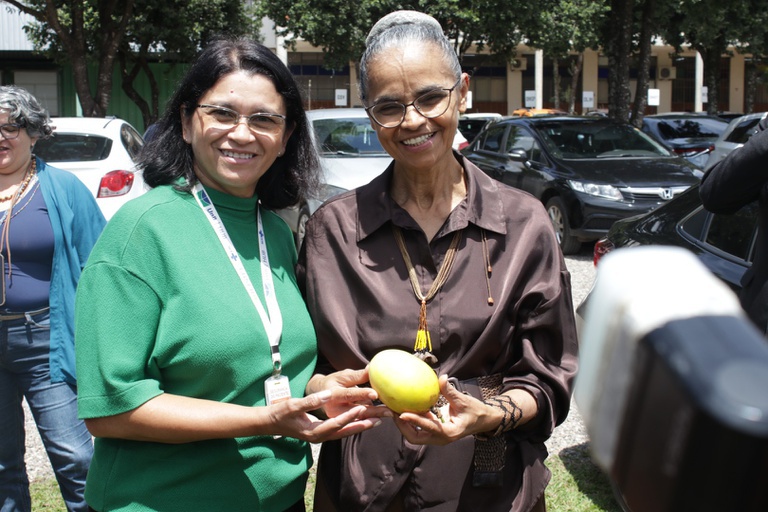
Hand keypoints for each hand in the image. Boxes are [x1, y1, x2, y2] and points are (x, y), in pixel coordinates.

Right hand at [268, 389, 385, 442]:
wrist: (269, 423)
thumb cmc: (280, 413)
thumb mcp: (293, 405)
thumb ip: (311, 401)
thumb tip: (328, 394)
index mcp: (313, 432)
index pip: (336, 424)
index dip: (350, 416)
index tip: (362, 407)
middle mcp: (319, 438)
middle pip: (344, 432)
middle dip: (361, 426)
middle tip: (378, 419)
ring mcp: (319, 437)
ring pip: (343, 433)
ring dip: (358, 427)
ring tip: (374, 422)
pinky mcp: (319, 434)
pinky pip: (338, 431)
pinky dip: (349, 427)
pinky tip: (358, 422)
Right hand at [307, 369, 389, 419]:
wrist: (319, 395)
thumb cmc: (333, 382)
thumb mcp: (342, 376)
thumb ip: (357, 375)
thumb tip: (372, 368)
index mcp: (332, 394)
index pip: (349, 394)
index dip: (362, 394)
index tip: (375, 394)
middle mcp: (334, 409)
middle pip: (356, 410)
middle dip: (374, 411)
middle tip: (389, 410)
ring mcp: (337, 418)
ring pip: (358, 419)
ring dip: (374, 417)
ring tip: (388, 414)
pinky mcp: (342, 423)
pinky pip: (357, 424)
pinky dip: (368, 422)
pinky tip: (380, 419)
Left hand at [392, 375, 498, 445]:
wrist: (484, 421)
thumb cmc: (476, 412)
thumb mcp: (464, 401)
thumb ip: (450, 391)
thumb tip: (440, 378)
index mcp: (449, 432)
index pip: (428, 427)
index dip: (414, 421)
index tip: (402, 414)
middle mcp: (440, 438)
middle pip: (415, 437)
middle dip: (402, 426)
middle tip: (392, 411)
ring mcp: (436, 436)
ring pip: (415, 434)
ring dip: (404, 423)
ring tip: (393, 409)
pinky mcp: (434, 431)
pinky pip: (419, 427)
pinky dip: (411, 419)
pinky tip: (404, 406)